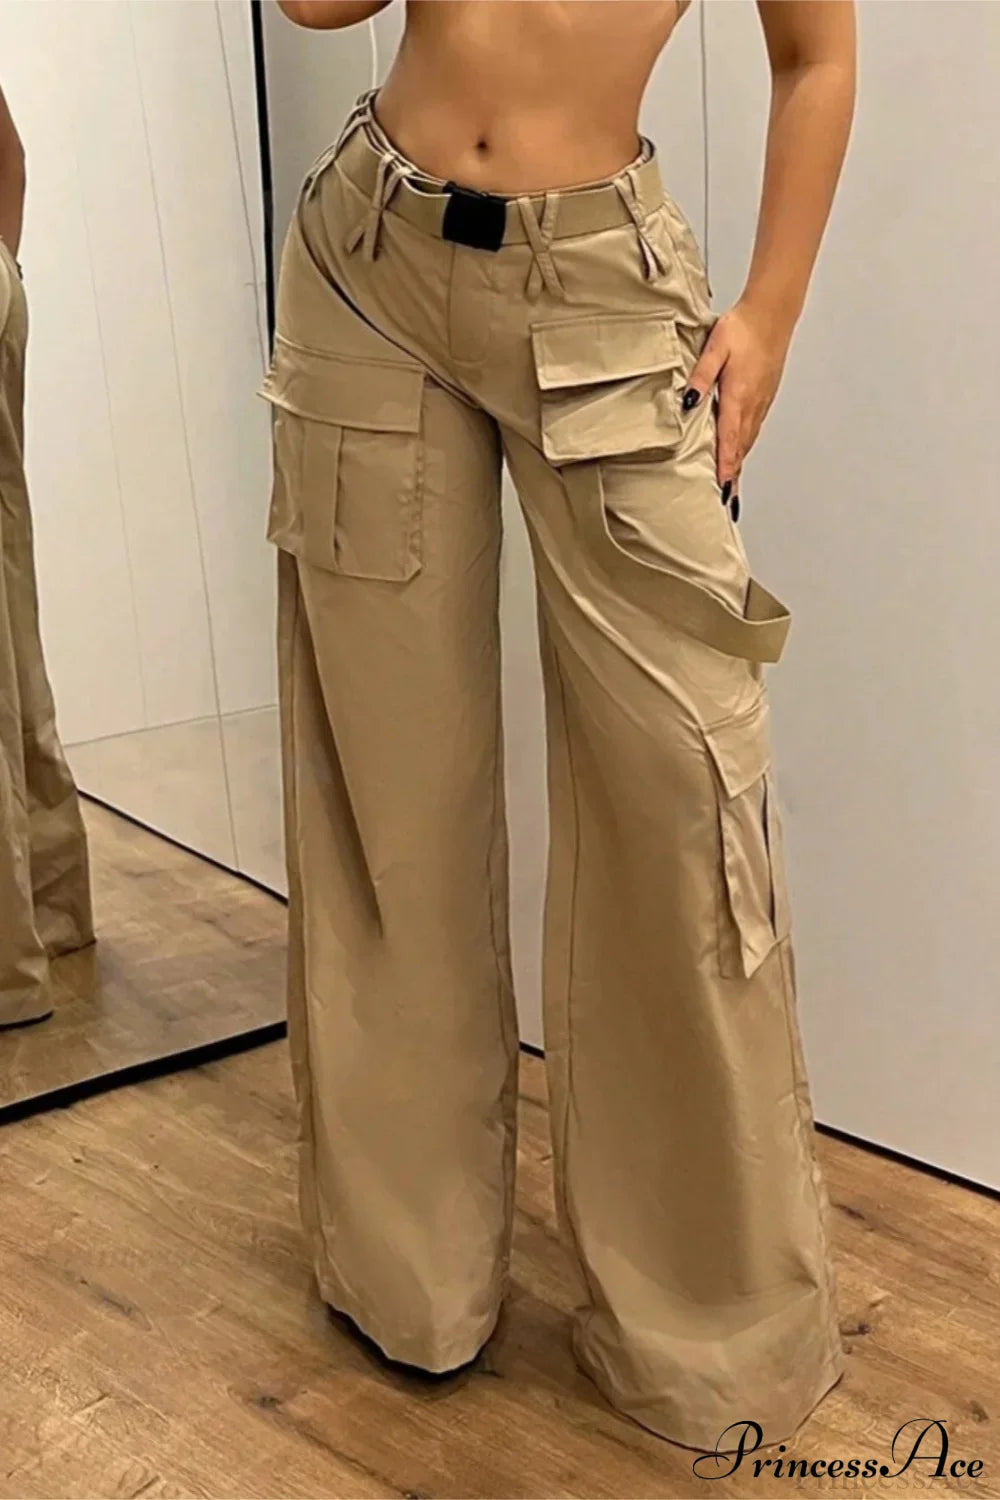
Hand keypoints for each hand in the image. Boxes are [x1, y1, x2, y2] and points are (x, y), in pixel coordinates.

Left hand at [682, 300, 791, 514]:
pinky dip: (744, 448)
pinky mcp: (764, 398)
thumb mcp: (715, 348)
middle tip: (724, 502)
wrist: (771, 314)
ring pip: (747, 441)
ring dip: (738, 465)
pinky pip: (752, 430)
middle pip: (740, 448)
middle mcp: (752, 405)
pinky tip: (738, 456)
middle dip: (731, 476)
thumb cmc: (741, 328)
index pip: (729, 439)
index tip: (721, 489)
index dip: (724, 466)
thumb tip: (688, 402)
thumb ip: (700, 376)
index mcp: (738, 396)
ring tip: (730, 489)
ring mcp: (760, 403)